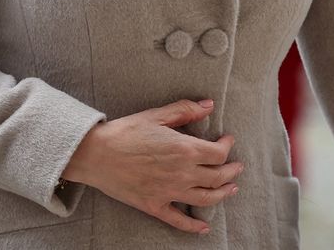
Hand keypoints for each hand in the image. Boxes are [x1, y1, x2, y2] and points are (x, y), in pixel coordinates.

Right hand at [61, 98, 242, 233]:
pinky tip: (204, 227)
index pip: (218, 153)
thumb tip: (209, 106)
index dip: (227, 147)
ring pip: (206, 199)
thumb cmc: (126, 132)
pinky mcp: (154, 206)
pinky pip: (179, 220)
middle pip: (218, 177)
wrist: (96, 155)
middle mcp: (182, 174)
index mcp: (185, 149)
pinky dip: (194, 226)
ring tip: (231, 189)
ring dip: (223, 195)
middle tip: (237, 167)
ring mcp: (169, 192)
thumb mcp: (157, 115)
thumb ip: (186, 110)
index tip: (227, 141)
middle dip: (231, 172)